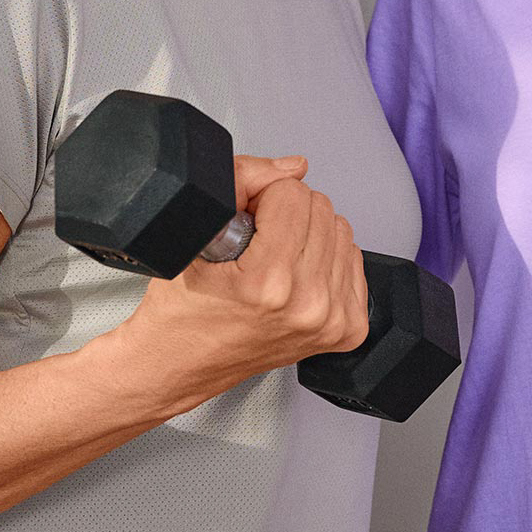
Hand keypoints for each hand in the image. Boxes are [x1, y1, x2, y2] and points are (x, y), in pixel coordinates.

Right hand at [122, 155, 367, 391]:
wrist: (178, 364)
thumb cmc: (180, 312)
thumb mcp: (194, 235)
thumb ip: (243, 182)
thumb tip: (295, 167)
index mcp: (270, 283)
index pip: (292, 192)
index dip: (260, 198)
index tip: (243, 221)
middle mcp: (309, 305)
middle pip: (320, 208)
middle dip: (286, 212)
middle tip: (256, 241)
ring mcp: (331, 321)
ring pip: (340, 230)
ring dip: (309, 234)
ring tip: (274, 258)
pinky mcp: (345, 330)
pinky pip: (353, 261)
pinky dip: (326, 258)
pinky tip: (297, 272)